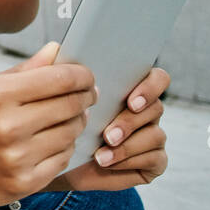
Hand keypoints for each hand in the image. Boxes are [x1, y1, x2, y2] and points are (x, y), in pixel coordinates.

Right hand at [0, 41, 96, 206]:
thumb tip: (57, 50)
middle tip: (87, 94)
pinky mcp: (24, 183)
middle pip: (71, 105)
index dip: (82, 75)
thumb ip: (25, 70)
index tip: (86, 76)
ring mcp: (17, 158)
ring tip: (66, 117)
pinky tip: (53, 139)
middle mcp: (8, 127)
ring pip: (71, 133)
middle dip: (85, 97)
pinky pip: (63, 158)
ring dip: (75, 122)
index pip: (59, 79)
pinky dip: (64, 146)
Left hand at [48, 67, 169, 191]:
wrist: (56, 162)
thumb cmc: (58, 126)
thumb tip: (54, 47)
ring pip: (155, 135)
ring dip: (127, 146)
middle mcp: (145, 111)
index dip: (150, 87)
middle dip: (130, 122)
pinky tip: (107, 163)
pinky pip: (155, 159)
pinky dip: (129, 161)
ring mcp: (151, 136)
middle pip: (156, 107)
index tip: (130, 101)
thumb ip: (53, 74)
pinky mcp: (152, 162)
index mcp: (128, 89)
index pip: (156, 78)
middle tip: (108, 135)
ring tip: (100, 155)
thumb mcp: (53, 100)